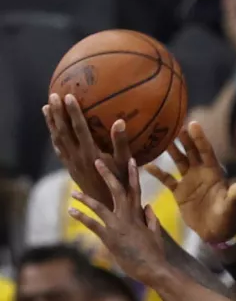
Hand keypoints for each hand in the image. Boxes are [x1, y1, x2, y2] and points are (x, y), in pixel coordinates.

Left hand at [42, 93, 129, 207]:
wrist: (106, 205)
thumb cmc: (120, 184)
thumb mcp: (125, 164)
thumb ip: (121, 143)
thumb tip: (120, 121)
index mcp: (90, 153)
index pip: (79, 128)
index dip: (73, 112)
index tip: (69, 96)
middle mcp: (77, 157)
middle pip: (63, 131)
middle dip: (57, 113)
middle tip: (53, 95)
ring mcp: (71, 163)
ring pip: (57, 140)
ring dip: (51, 123)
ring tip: (47, 108)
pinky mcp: (70, 168)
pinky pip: (59, 149)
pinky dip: (54, 138)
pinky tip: (53, 131)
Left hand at [68, 157, 166, 285]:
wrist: (154, 268)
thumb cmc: (156, 253)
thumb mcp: (156, 233)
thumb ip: (151, 218)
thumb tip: (148, 206)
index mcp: (139, 214)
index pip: (135, 189)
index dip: (132, 174)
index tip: (130, 160)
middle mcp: (128, 216)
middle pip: (117, 190)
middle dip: (107, 174)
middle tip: (97, 161)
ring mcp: (118, 226)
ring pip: (100, 206)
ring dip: (86, 198)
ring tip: (73, 192)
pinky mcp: (109, 237)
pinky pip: (93, 224)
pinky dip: (81, 217)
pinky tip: (71, 211)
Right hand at [145, 122, 235, 243]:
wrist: (216, 233)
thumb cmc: (227, 218)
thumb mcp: (231, 207)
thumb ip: (233, 196)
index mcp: (214, 173)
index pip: (206, 151)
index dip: (200, 138)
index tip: (193, 124)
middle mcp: (201, 173)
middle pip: (191, 152)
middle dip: (184, 138)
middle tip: (174, 124)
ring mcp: (189, 181)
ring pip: (178, 161)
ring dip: (171, 151)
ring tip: (159, 138)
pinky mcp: (179, 192)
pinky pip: (167, 179)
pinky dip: (158, 173)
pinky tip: (147, 164)